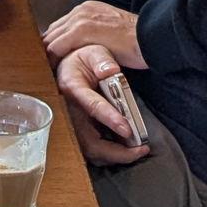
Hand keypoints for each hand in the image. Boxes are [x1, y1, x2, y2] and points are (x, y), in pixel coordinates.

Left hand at [43, 0, 145, 67]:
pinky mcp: (81, 30)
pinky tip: (52, 68)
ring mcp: (80, 19)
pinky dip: (52, 57)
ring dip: (47, 54)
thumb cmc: (137, 40)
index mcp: (88, 8)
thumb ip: (97, 33)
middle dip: (48, 47)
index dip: (54, 42)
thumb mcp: (112, 29)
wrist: (150, 36)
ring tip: (46, 69)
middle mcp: (81, 10)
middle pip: (53, 30)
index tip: (52, 56)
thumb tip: (88, 45)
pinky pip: (57, 46)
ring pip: (52, 38)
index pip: (62, 25)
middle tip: (45, 65)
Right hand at [54, 45, 150, 164]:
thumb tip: (111, 71)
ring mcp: (71, 123)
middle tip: (141, 149)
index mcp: (72, 87)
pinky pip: (92, 149)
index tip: (127, 129)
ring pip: (90, 150)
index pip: (91, 105)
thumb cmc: (81, 59)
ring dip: (114, 155)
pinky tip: (125, 149)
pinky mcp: (76, 131)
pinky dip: (109, 154)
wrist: (66, 67)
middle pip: (88, 140)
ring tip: (136, 151)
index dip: (109, 118)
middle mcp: (69, 110)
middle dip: (116, 151)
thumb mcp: (91, 51)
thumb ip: (101, 59)